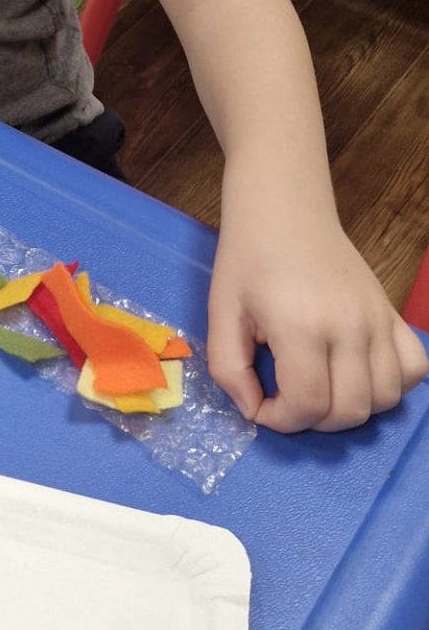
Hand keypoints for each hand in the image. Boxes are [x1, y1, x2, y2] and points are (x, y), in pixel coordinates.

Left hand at [209, 194, 426, 431]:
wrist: (284, 208)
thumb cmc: (247, 256)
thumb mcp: (220, 311)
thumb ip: (228, 369)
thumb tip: (253, 410)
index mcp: (302, 324)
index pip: (308, 404)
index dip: (281, 420)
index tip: (262, 406)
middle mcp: (350, 325)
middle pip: (350, 410)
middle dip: (313, 420)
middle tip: (287, 398)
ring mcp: (379, 319)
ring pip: (385, 399)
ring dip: (350, 407)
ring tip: (319, 386)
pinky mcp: (393, 312)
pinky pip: (414, 369)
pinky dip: (391, 385)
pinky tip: (357, 373)